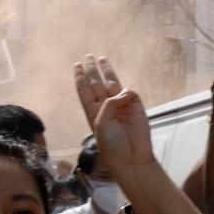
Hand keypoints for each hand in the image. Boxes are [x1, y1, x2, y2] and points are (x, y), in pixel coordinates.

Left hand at [77, 55, 157, 175]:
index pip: (85, 91)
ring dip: (106, 71)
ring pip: (112, 83)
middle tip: (88, 57)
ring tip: (101, 59)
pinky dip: (125, 93)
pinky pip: (129, 93)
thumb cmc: (112, 143)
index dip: (81, 78)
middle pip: (96, 83)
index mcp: (93, 112)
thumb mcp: (102, 122)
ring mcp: (120, 106)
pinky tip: (123, 97)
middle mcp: (105, 107)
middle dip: (92, 70)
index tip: (77, 66)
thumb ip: (108, 103)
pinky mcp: (135, 106)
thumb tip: (123, 93)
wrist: (132, 157)